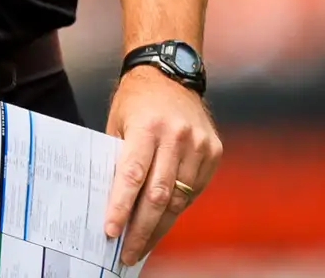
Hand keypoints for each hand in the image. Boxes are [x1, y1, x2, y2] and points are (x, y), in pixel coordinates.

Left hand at [102, 64, 222, 264]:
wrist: (171, 72)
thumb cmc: (136, 101)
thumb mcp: (118, 124)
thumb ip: (117, 159)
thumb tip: (112, 205)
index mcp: (147, 127)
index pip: (132, 175)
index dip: (121, 207)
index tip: (111, 232)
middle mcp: (176, 135)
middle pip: (158, 195)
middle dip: (141, 230)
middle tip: (127, 253)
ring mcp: (199, 144)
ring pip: (178, 198)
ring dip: (160, 226)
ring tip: (143, 243)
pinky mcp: (213, 150)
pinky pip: (193, 190)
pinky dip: (177, 207)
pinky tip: (163, 219)